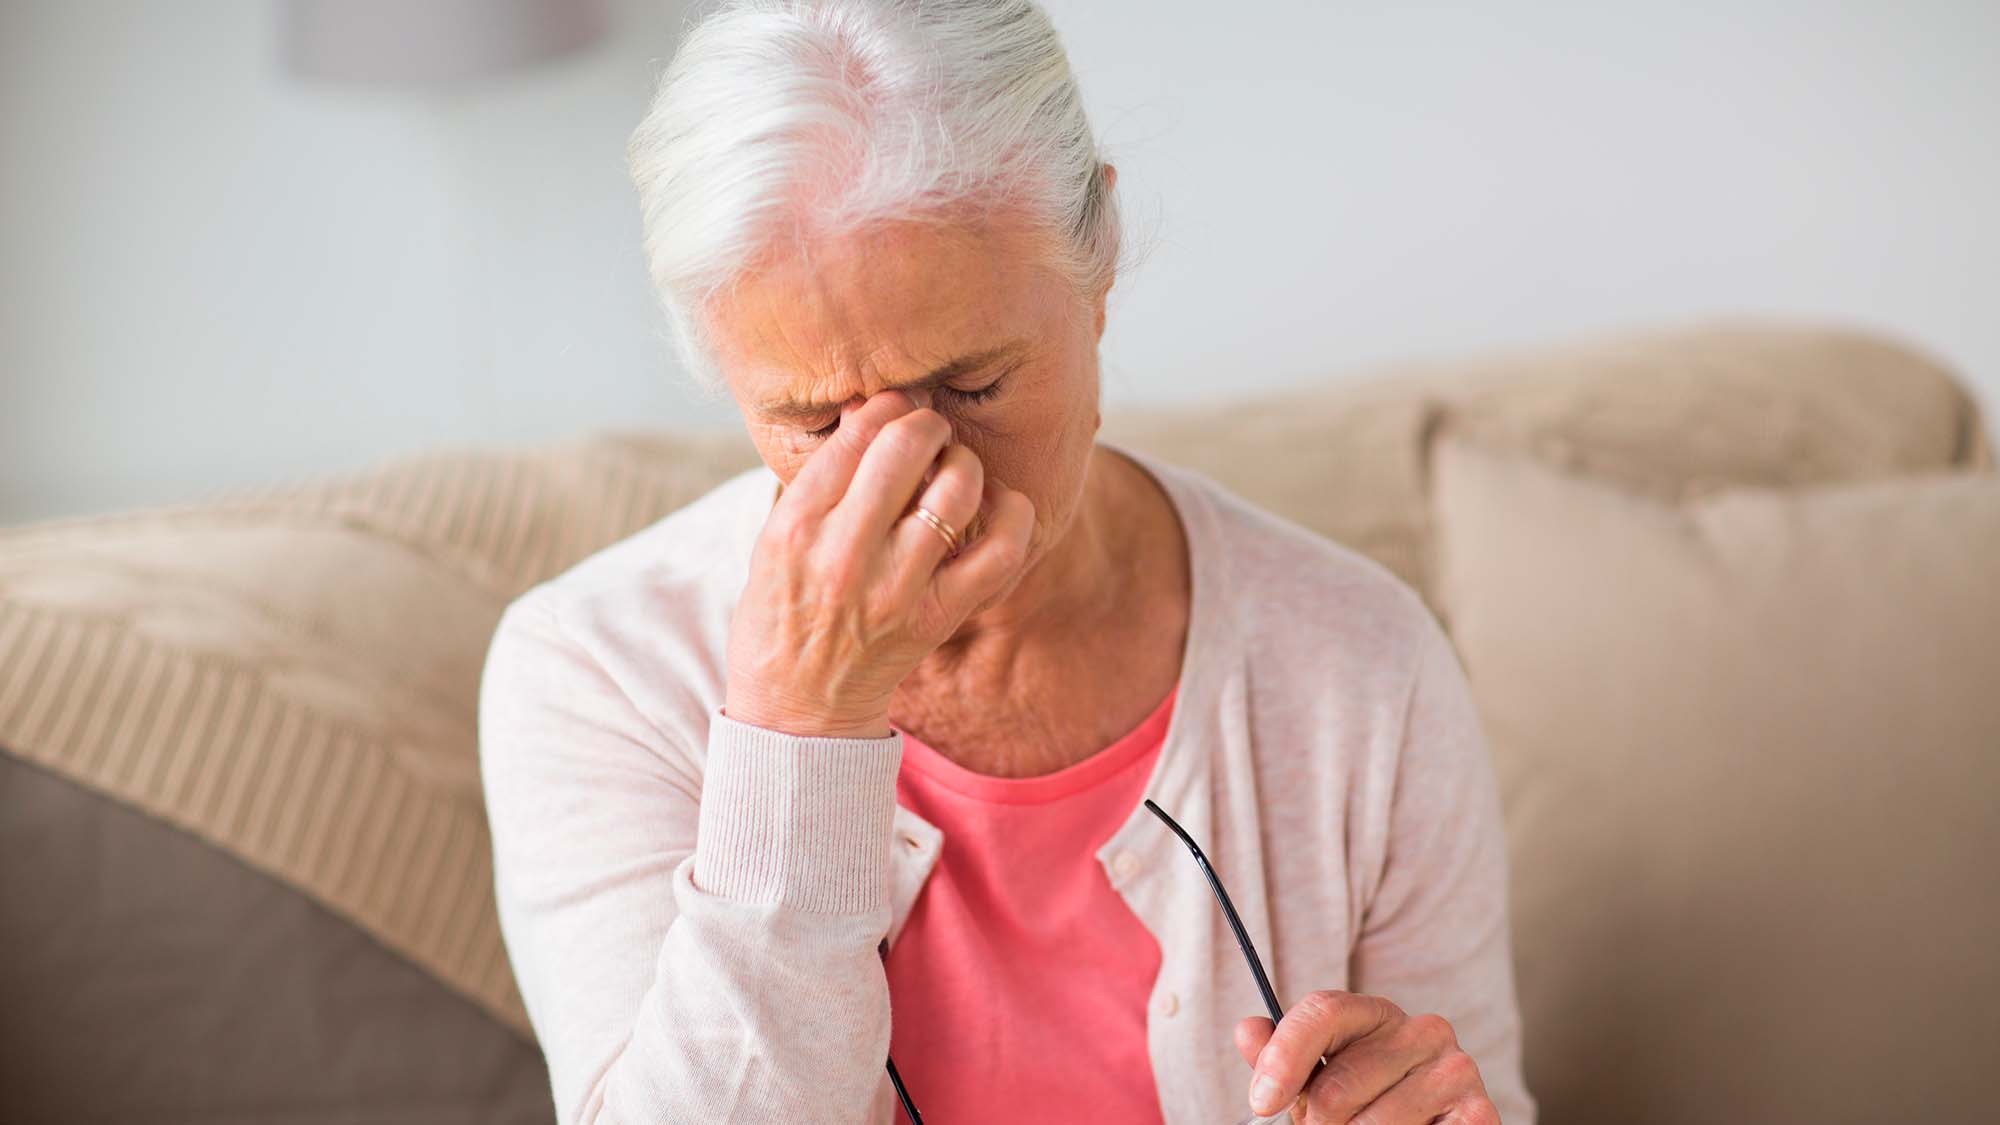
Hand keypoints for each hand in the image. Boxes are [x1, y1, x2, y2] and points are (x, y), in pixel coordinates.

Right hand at [723, 387, 1035, 738]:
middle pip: (906, 449)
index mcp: (797, 527)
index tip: (896, 405)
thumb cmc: (783, 611)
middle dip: (927, 424)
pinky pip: (999, 553)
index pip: (855, 436)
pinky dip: (1012, 516)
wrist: (797, 707)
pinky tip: (999, 505)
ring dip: (965, 464)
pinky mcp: (937, 619)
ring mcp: (896, 589)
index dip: (886, 405)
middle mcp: (845, 554)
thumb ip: (817, 479)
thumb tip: (868, 408)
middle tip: (930, 431)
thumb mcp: (773, 539)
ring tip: (954, 469)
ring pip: (957, 490)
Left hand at [1234, 990, 1498, 1123]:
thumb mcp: (1316, 1078)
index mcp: (1374, 1012)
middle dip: (1318, 1123)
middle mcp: (1421, 1029)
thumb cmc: (1363, 1102)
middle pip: (1337, 1085)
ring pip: (1372, 1124)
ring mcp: (1455, 1067)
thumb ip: (1282, 1056)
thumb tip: (1248, 1030)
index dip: (1284, 1058)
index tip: (1262, 1102)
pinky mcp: (1480, 1110)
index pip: (1322, 1012)